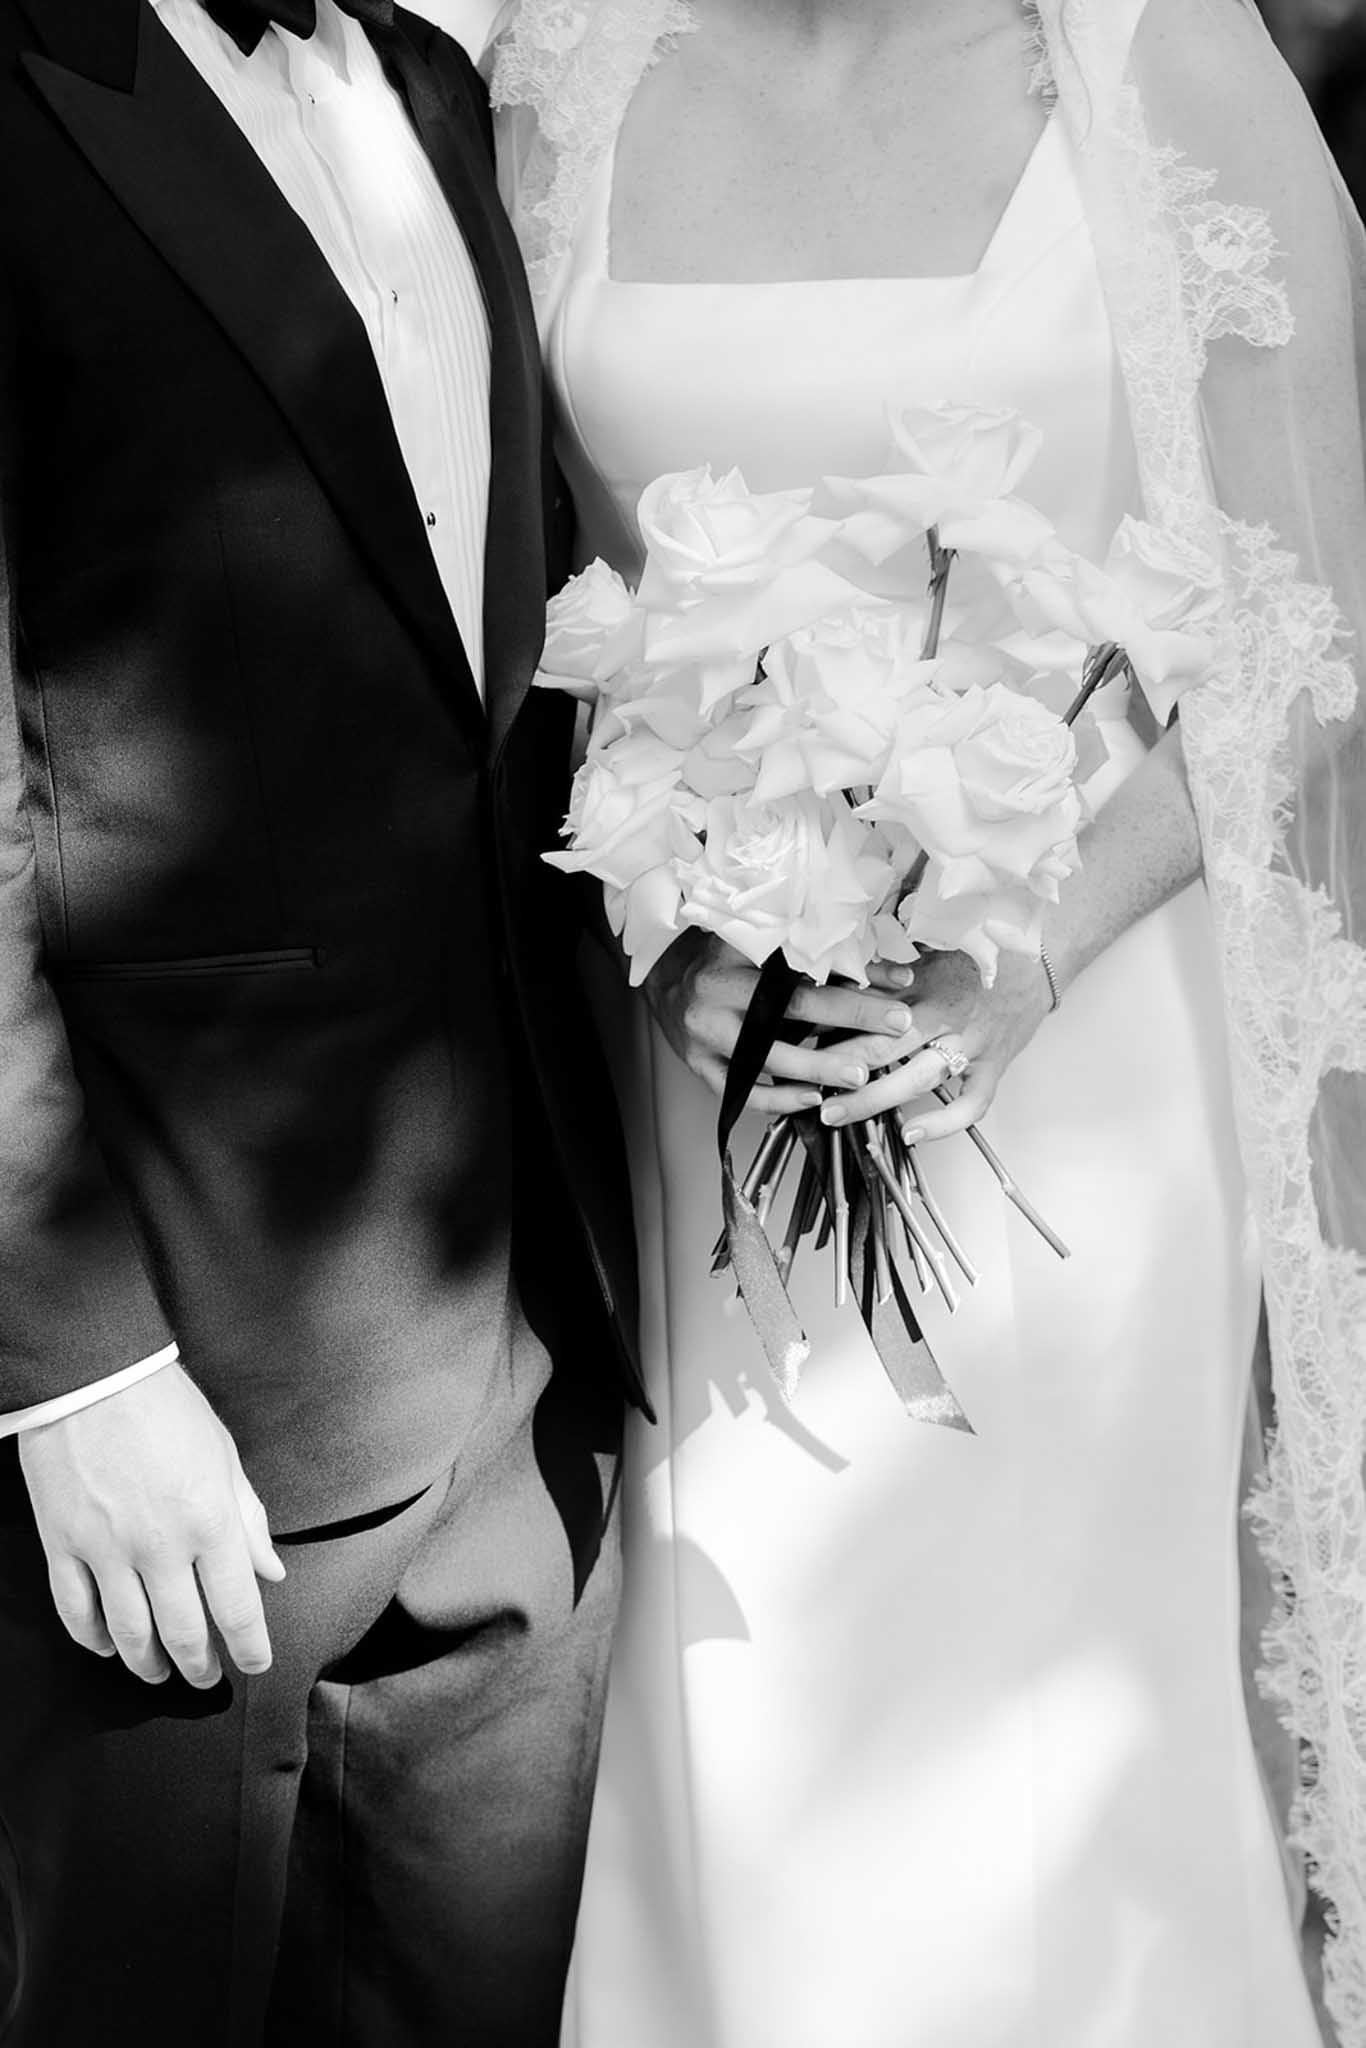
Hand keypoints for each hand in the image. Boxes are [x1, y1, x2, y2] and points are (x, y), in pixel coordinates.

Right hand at [19, 1363, 285, 1688]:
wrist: (94, 1376)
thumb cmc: (169, 1410)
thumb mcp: (224, 1457)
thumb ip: (248, 1520)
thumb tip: (269, 1572)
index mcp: (211, 1521)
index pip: (238, 1608)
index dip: (251, 1647)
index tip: (256, 1665)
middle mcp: (161, 1546)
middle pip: (184, 1633)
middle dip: (200, 1665)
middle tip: (208, 1678)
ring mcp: (106, 1550)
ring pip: (129, 1634)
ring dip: (149, 1664)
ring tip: (160, 1673)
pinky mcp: (61, 1546)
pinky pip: (76, 1612)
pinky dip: (94, 1640)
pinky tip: (110, 1648)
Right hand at [643, 931, 917, 1116]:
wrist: (662, 977)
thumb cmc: (720, 956)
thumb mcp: (758, 942)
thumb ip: (816, 955)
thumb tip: (891, 972)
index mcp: (736, 951)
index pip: (804, 962)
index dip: (854, 975)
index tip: (901, 984)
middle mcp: (717, 991)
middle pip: (791, 1007)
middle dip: (850, 1018)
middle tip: (895, 1028)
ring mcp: (704, 1033)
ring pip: (768, 1056)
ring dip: (818, 1068)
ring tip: (858, 1076)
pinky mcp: (698, 1065)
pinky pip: (742, 1090)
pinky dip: (778, 1098)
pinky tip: (811, 1099)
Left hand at [820, 946, 1054, 1141]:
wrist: (1039, 958)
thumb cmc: (977, 953)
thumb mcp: (928, 948)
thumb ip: (887, 966)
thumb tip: (836, 975)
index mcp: (924, 983)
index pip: (869, 1006)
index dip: (830, 1024)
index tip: (794, 1037)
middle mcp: (945, 1014)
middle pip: (885, 1046)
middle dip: (840, 1069)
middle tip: (803, 1086)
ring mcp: (972, 1043)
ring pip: (918, 1077)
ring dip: (874, 1099)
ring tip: (836, 1115)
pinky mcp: (994, 1066)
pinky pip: (970, 1103)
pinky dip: (943, 1123)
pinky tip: (912, 1135)